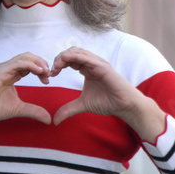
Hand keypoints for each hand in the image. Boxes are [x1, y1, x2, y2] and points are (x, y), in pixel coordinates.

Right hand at [0, 52, 52, 136]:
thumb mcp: (19, 109)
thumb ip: (34, 111)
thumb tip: (48, 119)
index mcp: (12, 74)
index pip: (30, 64)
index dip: (41, 69)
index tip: (48, 80)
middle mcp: (8, 68)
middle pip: (29, 57)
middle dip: (41, 63)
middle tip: (49, 74)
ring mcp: (4, 68)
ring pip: (25, 57)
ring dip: (38, 62)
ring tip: (46, 72)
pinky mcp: (0, 71)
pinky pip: (18, 63)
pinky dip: (31, 65)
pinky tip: (39, 71)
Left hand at [50, 47, 165, 138]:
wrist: (124, 106)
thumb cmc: (107, 102)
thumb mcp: (82, 105)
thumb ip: (68, 109)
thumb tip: (54, 121)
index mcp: (86, 69)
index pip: (69, 60)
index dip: (58, 64)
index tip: (51, 75)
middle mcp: (91, 64)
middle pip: (71, 53)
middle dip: (59, 59)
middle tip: (52, 70)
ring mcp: (97, 63)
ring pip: (77, 52)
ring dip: (64, 57)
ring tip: (56, 67)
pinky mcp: (102, 66)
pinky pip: (86, 58)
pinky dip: (74, 57)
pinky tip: (65, 60)